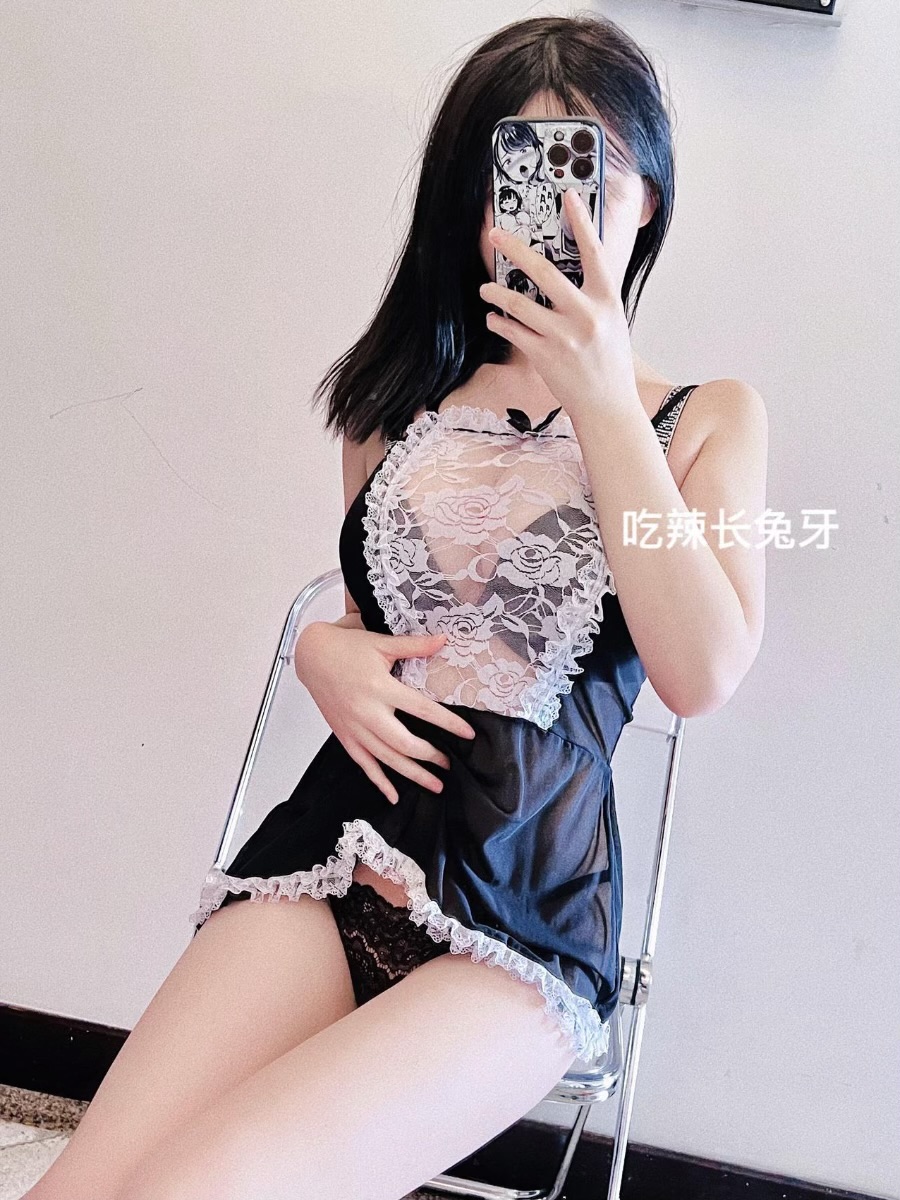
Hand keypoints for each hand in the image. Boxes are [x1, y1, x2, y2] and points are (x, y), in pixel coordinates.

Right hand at [294, 622, 475, 803]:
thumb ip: (415, 646)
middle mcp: (367, 712)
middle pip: (404, 743)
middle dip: (430, 756)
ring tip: (434, 785)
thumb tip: (444, 639)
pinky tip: (394, 795)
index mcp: (380, 687)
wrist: (312, 655)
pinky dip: (378, 781)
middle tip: (449, 763)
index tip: (467, 734)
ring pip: (386, 759)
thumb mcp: (382, 643)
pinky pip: (363, 763)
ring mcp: (354, 727)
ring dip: (412, 774)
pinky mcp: (344, 736)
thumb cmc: (346, 647)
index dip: (448, 723)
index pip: (422, 709)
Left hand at [479, 188, 638, 423]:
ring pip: (519, 304)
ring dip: (497, 293)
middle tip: (496, 235)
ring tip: (486, 288)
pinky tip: (493, 318)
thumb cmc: (609, 364)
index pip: (594, 252)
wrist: (608, 408)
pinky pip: (513, 331)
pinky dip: (499, 322)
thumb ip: (593, 298)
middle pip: (544, 272)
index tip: (568, 196)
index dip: (581, 222)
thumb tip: (569, 274)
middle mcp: (586, 315)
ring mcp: (564, 336)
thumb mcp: (612, 323)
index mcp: (607, 301)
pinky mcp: (545, 356)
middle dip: (515, 250)